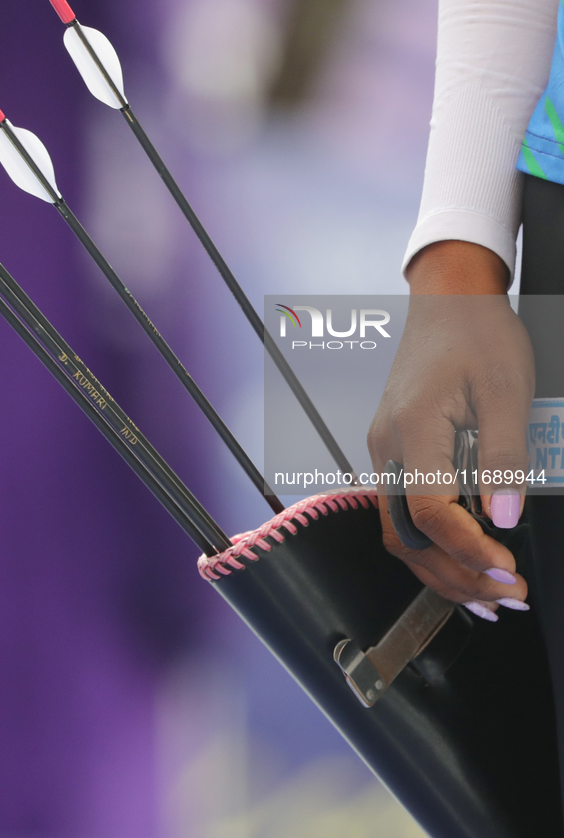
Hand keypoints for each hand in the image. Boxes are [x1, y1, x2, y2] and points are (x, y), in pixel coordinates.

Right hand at [367, 241, 533, 617]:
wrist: (449, 299)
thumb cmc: (476, 332)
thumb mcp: (506, 390)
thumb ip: (504, 457)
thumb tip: (503, 518)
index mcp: (412, 429)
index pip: (430, 512)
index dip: (468, 550)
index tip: (507, 570)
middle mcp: (388, 447)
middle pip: (405, 536)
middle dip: (454, 576)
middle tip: (503, 595)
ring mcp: (387, 450)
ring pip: (400, 532)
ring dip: (441, 569)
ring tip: (487, 594)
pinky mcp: (398, 451)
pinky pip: (405, 512)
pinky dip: (433, 546)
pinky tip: (462, 559)